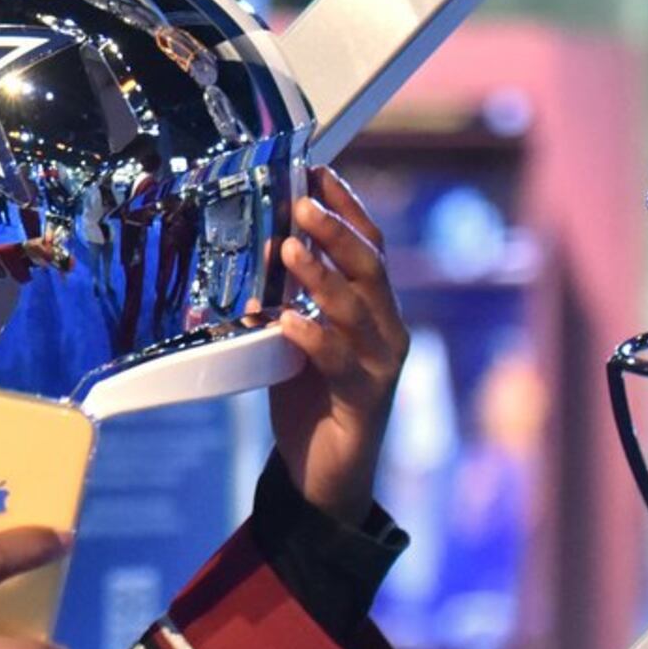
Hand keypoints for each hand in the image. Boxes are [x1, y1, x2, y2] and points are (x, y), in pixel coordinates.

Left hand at [270, 167, 408, 530]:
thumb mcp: (296, 339)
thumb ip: (289, 300)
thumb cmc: (310, 400)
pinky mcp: (363, 400)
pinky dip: (313, 336)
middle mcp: (387, 329)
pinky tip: (287, 320)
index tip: (317, 173)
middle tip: (301, 204)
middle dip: (336, 231)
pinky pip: (339, 361)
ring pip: (358, 309)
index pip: (369, 246)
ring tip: (290, 249)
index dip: (347, 209)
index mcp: (374, 309)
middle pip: (370, 267)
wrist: (325, 475)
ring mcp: (381, 364)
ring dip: (322, 276)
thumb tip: (260, 251)